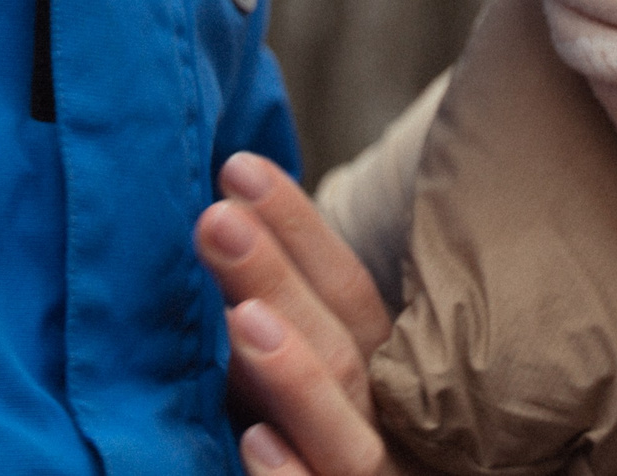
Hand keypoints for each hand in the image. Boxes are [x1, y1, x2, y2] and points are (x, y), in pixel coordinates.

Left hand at [196, 152, 401, 475]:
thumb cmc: (320, 453)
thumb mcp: (315, 388)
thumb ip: (283, 330)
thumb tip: (225, 223)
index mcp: (387, 379)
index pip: (350, 295)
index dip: (301, 230)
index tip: (239, 169)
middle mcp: (398, 431)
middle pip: (346, 352)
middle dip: (282, 281)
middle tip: (218, 217)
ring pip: (346, 437)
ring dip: (296, 378)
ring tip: (243, 322)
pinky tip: (253, 443)